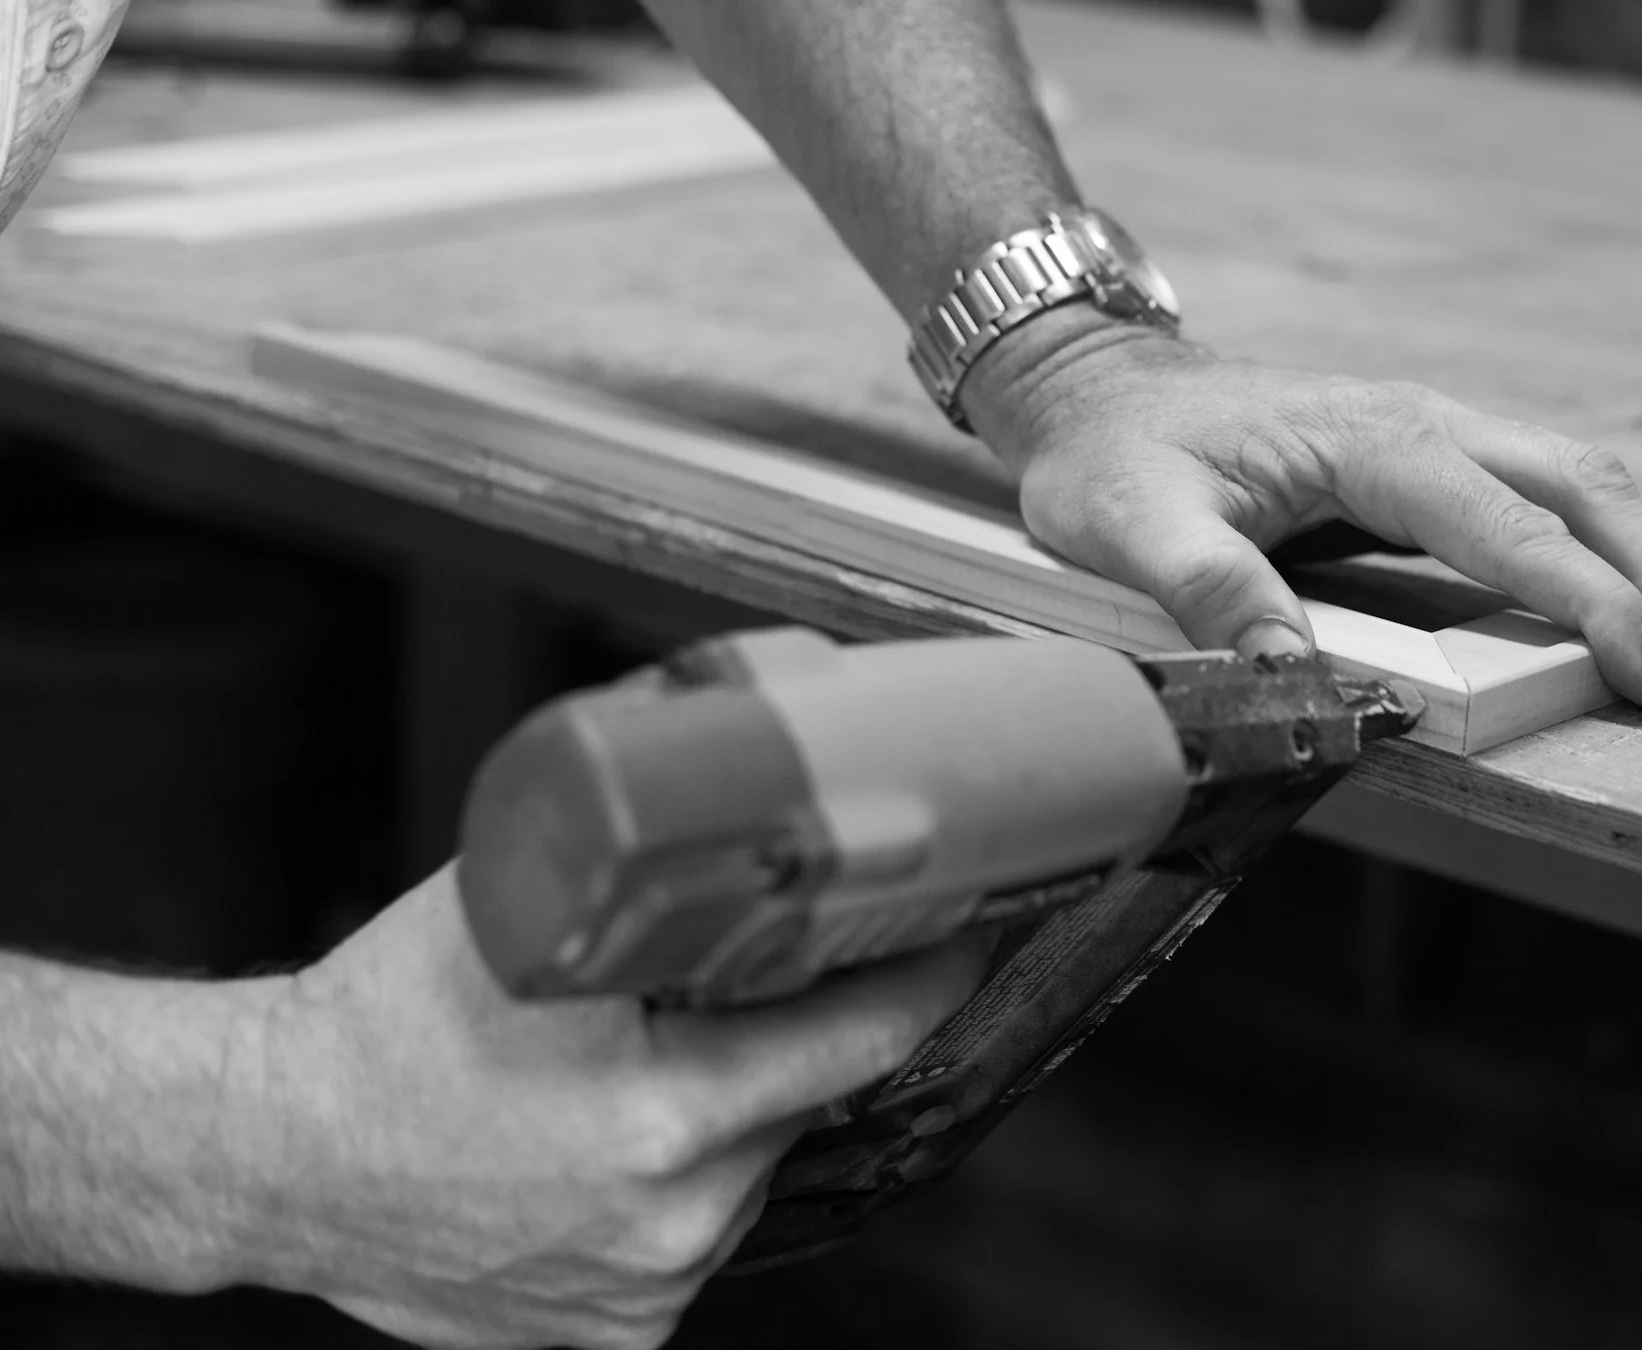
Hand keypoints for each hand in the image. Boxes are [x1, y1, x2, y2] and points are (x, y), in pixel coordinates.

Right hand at [228, 869, 983, 1349]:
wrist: (264, 1150)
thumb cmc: (386, 1017)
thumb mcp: (529, 910)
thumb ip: (656, 860)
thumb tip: (751, 763)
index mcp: (670, 1117)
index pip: (873, 1032)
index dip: (930, 968)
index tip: (964, 924)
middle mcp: (676, 1218)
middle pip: (806, 1093)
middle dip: (790, 1029)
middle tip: (725, 978)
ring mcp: (648, 1289)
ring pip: (750, 1165)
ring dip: (725, 1110)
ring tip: (621, 1069)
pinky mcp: (617, 1339)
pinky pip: (690, 1234)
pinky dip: (672, 1183)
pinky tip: (592, 1144)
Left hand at [962, 314, 1641, 705]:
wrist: (1099, 389)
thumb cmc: (1114, 461)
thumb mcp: (1128, 527)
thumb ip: (1208, 591)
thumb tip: (1298, 672)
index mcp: (1372, 440)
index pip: (1506, 525)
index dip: (1584, 598)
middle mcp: (1426, 424)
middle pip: (1580, 489)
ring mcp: (1440, 435)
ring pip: (1585, 482)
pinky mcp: (1438, 461)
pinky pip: (1553, 494)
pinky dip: (1626, 537)